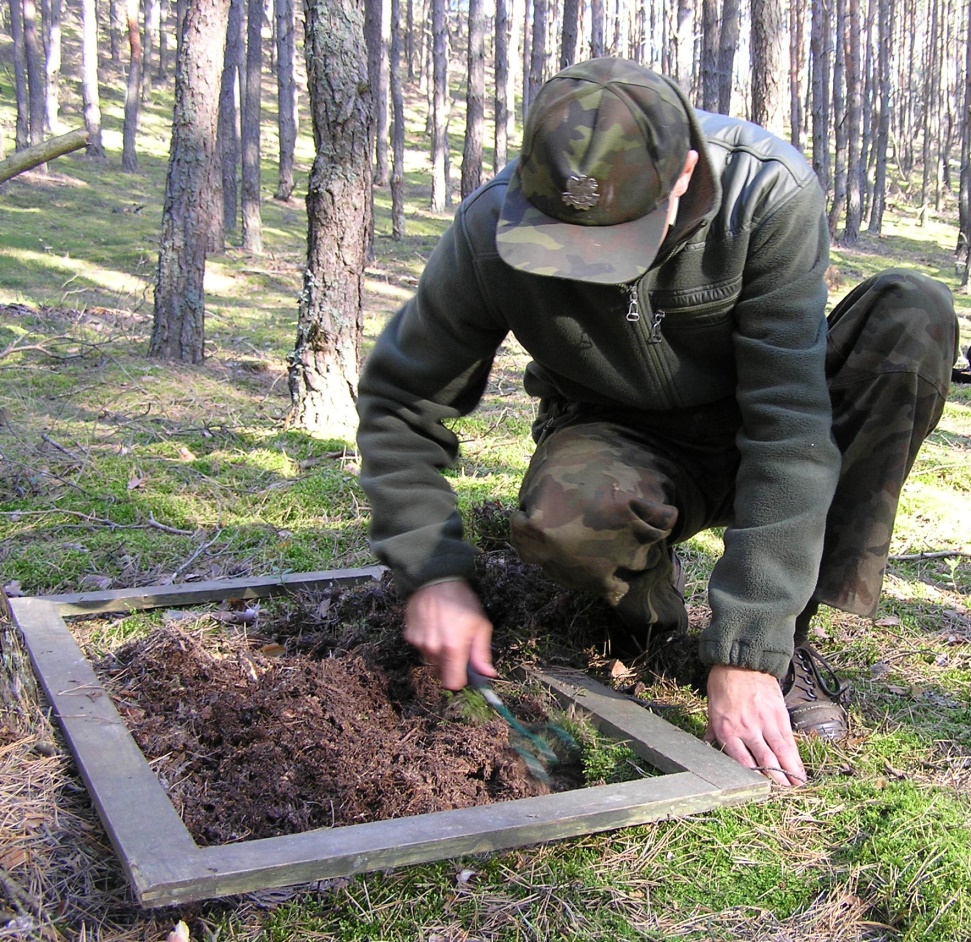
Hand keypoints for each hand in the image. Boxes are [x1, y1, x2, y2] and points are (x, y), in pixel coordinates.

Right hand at [404, 580, 495, 689]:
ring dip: (440, 654)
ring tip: (446, 632)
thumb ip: (482, 653)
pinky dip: (429, 643)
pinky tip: (434, 627)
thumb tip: (488, 675)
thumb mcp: (481, 625)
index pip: (453, 684)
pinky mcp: (409, 636)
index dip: (461, 681)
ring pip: (431, 661)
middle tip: (459, 647)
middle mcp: (433, 649)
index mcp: (453, 648)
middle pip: (441, 674)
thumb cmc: (462, 601)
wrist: (436, 579)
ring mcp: (419, 643)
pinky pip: (421, 649)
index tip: (466, 672)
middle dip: (451, 666)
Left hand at [704, 664, 806, 786]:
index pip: (741, 762)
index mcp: (727, 730)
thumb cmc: (723, 684)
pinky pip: (788, 740)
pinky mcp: (779, 715)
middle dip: (775, 780)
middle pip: (764, 761)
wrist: (740, 662)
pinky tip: (799, 769)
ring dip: (789, 772)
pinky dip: (795, 756)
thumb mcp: (711, 709)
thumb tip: (709, 745)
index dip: (752, 779)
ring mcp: (765, 723)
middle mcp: (747, 730)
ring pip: (779, 753)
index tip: (760, 790)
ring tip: (796, 787)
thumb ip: (713, 730)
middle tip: (784, 795)